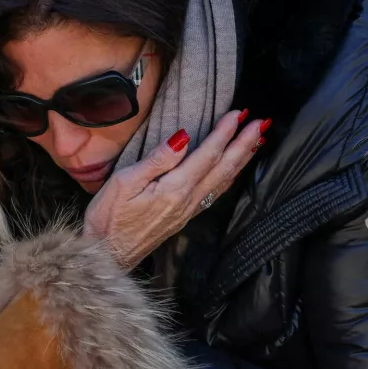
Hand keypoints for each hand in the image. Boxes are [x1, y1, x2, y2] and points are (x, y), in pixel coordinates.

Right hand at [83, 109, 265, 266]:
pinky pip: (214, 193)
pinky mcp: (183, 218)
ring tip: (257, 141)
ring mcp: (187, 211)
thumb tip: (183, 138)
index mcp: (174, 189)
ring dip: (241, 160)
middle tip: (261, 123)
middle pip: (223, 168)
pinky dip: (229, 178)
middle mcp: (187, 201)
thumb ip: (156, 160)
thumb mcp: (123, 182)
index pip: (207, 155)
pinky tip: (233, 172)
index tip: (239, 113)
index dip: (224, 133)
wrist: (106, 255)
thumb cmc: (108, 218)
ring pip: (222, 181)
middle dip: (243, 144)